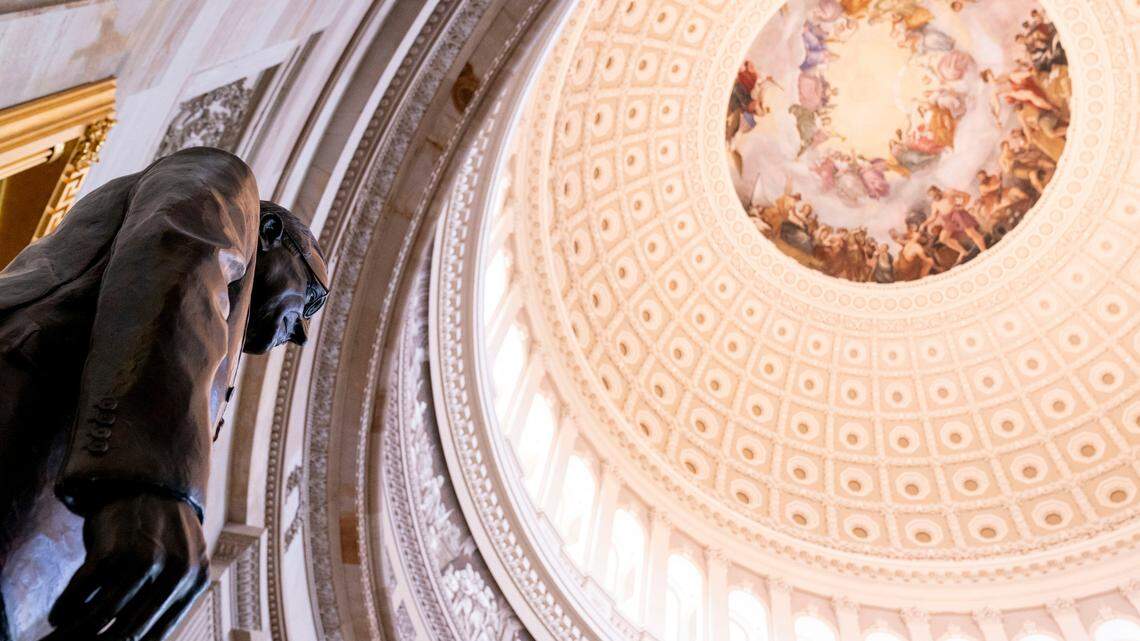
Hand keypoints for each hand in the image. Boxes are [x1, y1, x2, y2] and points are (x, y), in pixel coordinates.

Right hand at [40, 494, 206, 640]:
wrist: (151, 483)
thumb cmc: (163, 532)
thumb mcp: (181, 562)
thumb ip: (168, 597)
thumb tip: (133, 639)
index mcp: (194, 581)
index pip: (157, 633)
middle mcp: (174, 572)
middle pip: (129, 629)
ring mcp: (144, 559)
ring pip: (101, 615)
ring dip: (76, 631)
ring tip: (62, 639)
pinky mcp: (113, 548)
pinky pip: (82, 590)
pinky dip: (66, 608)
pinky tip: (58, 616)